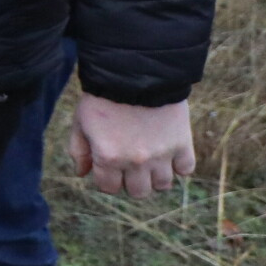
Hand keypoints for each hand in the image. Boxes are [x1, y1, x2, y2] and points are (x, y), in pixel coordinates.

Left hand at [71, 92, 193, 196]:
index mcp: (109, 157)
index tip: (109, 167)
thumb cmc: (103, 97)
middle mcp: (136, 161)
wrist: (136, 73)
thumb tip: (82, 174)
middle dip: (131, 181)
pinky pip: (186, 169)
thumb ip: (79, 151)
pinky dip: (179, 166)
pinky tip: (169, 154)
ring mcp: (162, 154)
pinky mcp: (182, 143)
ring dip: (155, 177)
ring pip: (163, 185)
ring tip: (151, 160)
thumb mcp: (81, 122)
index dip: (107, 179)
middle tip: (130, 165)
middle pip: (138, 192)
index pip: (109, 188)